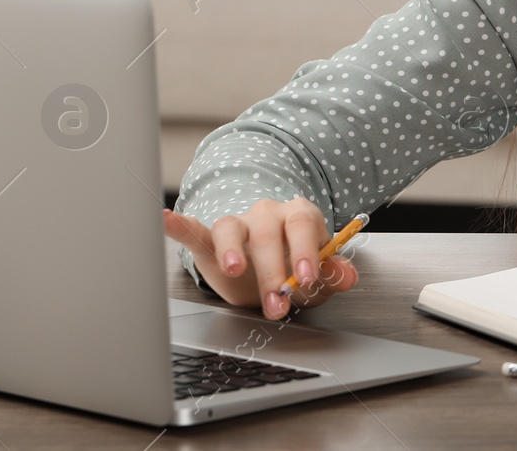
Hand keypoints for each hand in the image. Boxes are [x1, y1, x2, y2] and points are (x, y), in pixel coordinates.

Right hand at [163, 199, 358, 319]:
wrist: (268, 265)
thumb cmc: (294, 266)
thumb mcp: (318, 275)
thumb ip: (334, 274)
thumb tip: (349, 276)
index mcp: (300, 216)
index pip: (304, 224)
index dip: (305, 249)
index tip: (306, 276)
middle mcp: (269, 214)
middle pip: (269, 233)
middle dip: (273, 271)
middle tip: (278, 303)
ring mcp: (239, 224)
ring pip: (232, 229)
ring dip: (234, 250)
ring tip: (235, 268)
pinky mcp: (211, 239)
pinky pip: (195, 229)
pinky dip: (180, 225)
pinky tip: (167, 218)